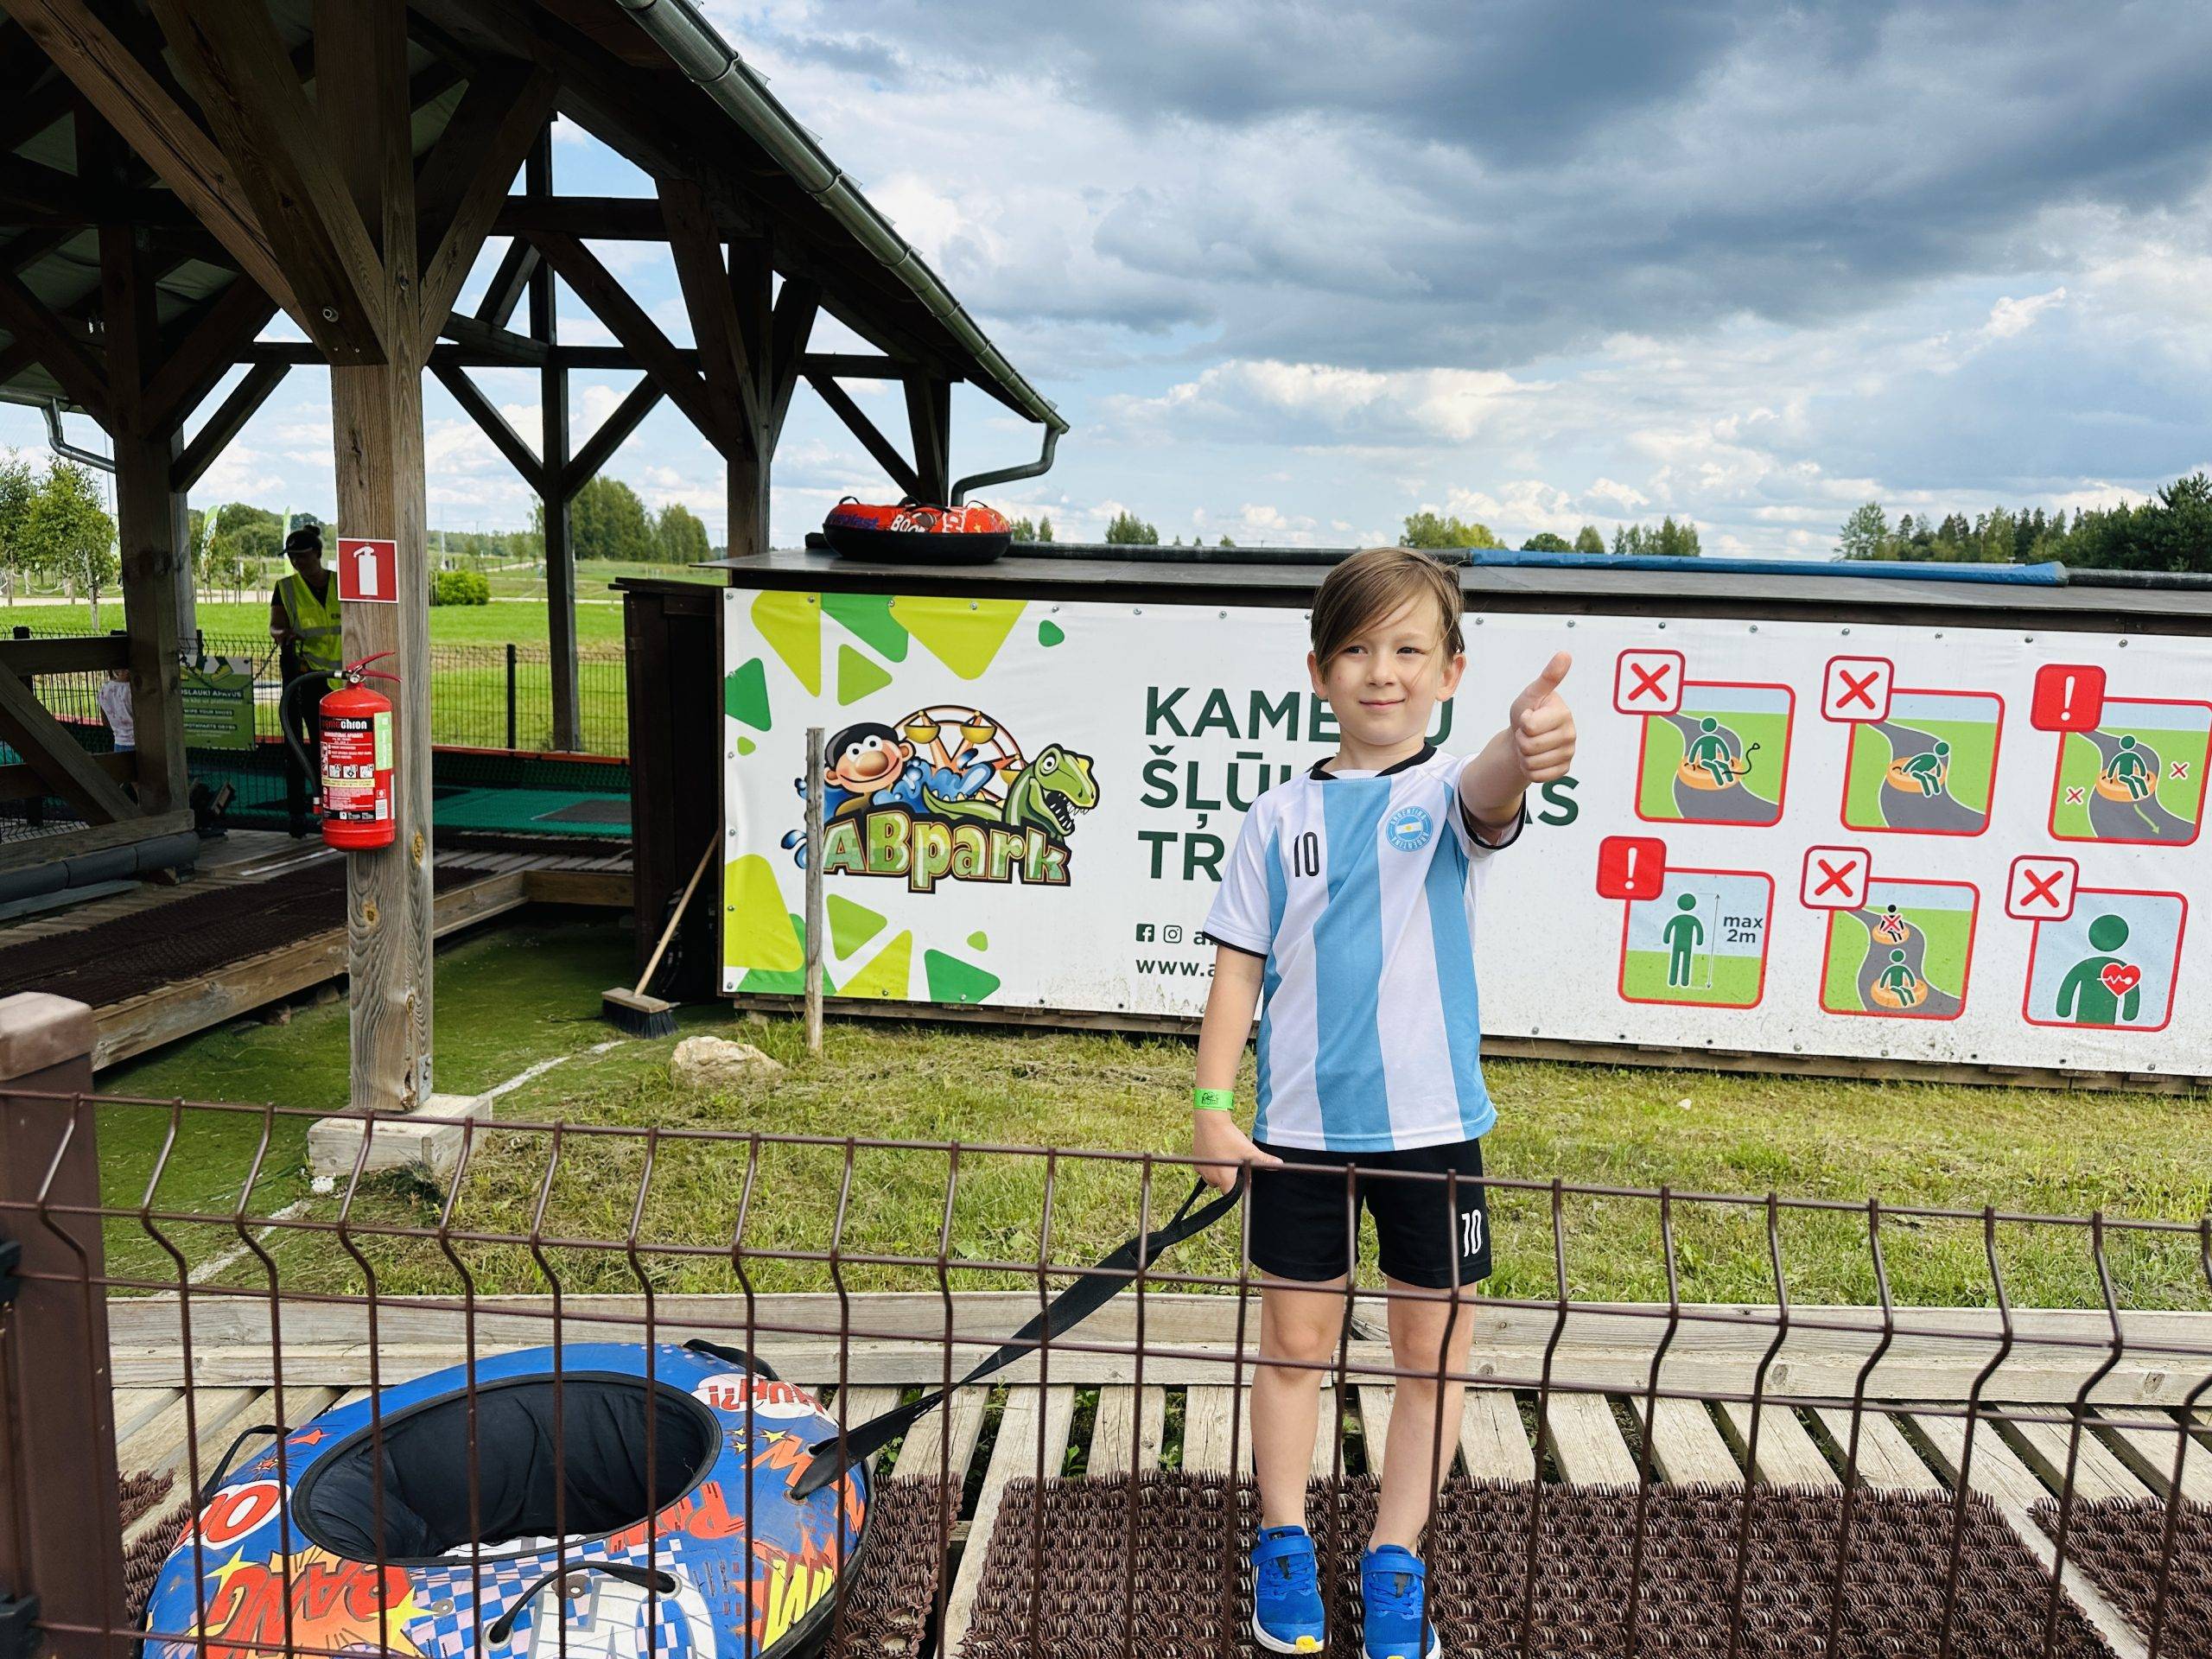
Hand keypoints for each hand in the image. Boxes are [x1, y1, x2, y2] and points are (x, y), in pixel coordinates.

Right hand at [1192, 1109, 1279, 1193]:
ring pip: (1211, 1178)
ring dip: (1217, 1172)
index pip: (1230, 1192)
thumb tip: (1280, 1164)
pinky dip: (1209, 1165)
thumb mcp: (1249, 1150)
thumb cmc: (1230, 1137)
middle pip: (1220, 1185)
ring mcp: (1201, 1169)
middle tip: (1234, 1163)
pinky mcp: (1195, 1161)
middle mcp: (1210, 1177)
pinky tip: (1216, 1153)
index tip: (1240, 1174)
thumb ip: (1264, 1161)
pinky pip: (1204, 1169)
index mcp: (1223, 1178)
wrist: (1210, 1120)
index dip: (1237, 1185)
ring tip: (1225, 1157)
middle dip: (1227, 1178)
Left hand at [1508, 651, 1575, 782]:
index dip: (1522, 722)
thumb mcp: (1531, 694)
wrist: (1523, 737)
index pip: (1530, 726)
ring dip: (1523, 755)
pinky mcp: (1563, 769)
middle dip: (1520, 740)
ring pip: (1532, 763)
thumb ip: (1548, 678)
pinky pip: (1537, 776)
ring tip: (1529, 744)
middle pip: (1529, 746)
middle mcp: (1571, 733)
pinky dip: (1528, 769)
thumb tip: (1565, 654)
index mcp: (1563, 713)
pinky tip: (1534, 758)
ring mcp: (1569, 753)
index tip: (1528, 716)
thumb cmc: (1527, 712)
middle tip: (1526, 732)